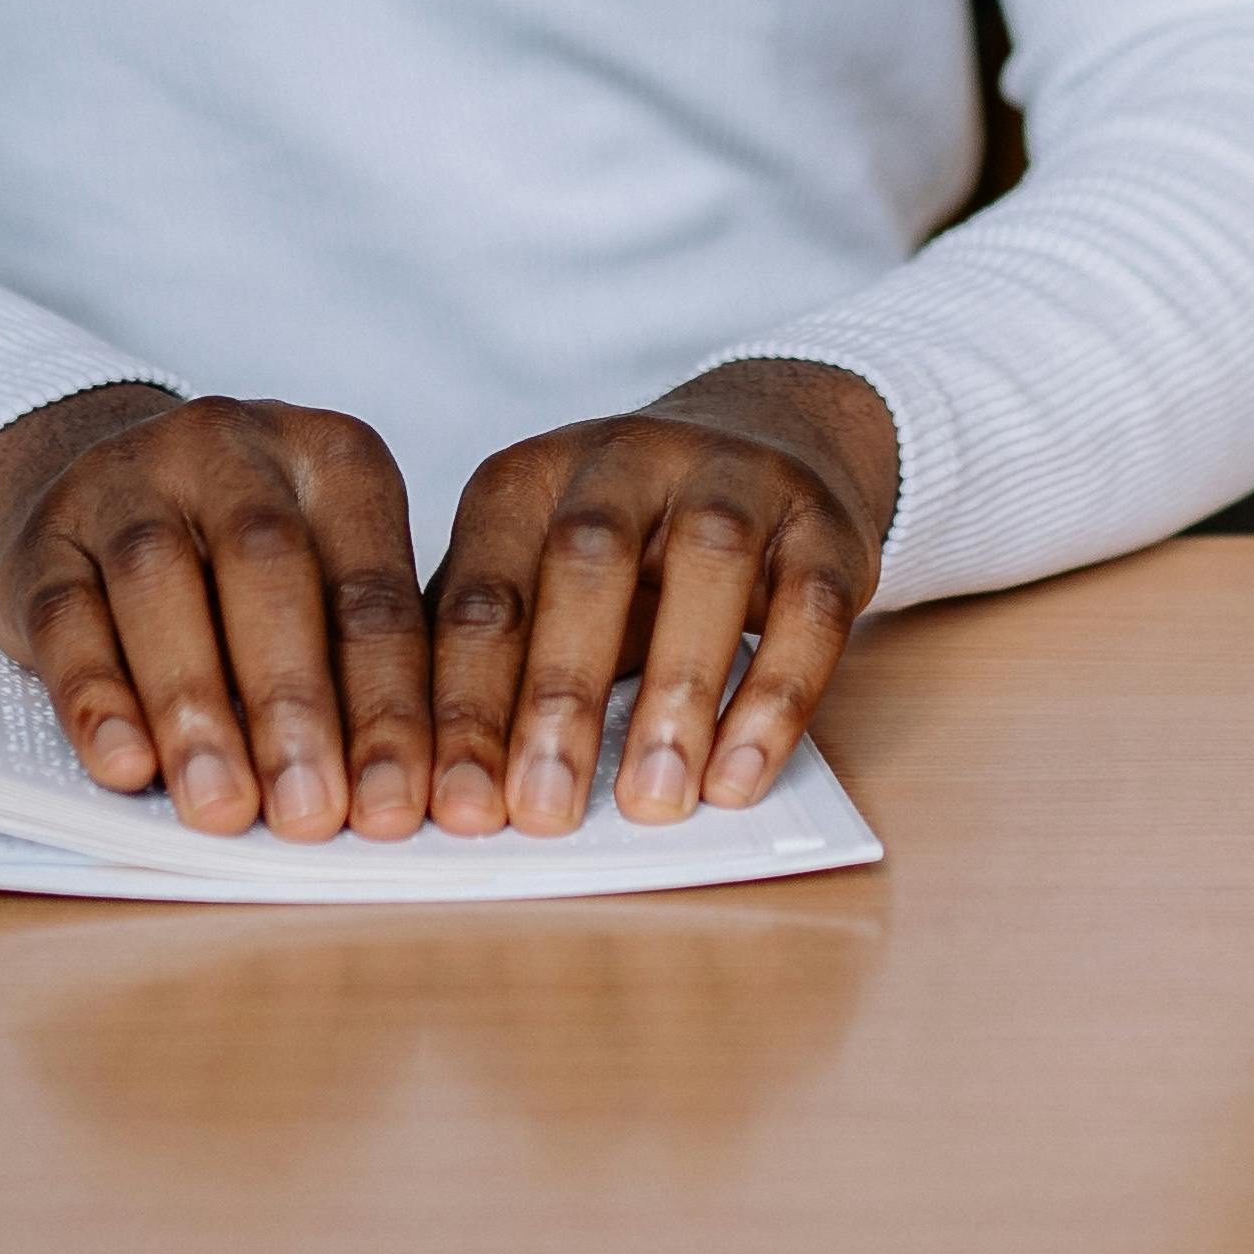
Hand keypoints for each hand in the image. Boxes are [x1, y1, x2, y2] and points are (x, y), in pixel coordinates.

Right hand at [0, 384, 426, 842]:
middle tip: (309, 814)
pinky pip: (66, 615)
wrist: (103, 489)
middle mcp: (230, 448)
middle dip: (294, 702)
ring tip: (222, 807)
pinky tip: (125, 765)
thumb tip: (385, 798)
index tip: (393, 811)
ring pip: (159, 581)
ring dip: (195, 707)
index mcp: (332, 459)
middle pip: (269, 566)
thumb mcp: (322, 583)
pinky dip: (97, 697)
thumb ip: (355, 670)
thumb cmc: (243, 566)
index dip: (388, 707)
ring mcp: (126, 481)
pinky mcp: (44, 538)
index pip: (372, 591)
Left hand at [428, 358, 894, 836]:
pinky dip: (776, 697)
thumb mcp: (535, 581)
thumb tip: (431, 780)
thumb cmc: (624, 551)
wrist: (768, 442)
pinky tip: (738, 775)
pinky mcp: (821, 522)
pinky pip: (808, 605)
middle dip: (559, 694)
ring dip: (677, 690)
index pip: (480, 590)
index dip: (463, 703)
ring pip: (709, 563)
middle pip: (584, 560)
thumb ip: (486, 661)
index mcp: (528, 479)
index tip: (458, 806)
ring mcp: (733, 477)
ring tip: (653, 799)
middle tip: (542, 811)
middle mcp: (625, 457)